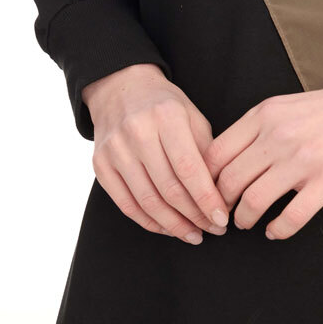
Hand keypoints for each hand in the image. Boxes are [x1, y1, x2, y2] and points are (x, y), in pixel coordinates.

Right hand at [83, 63, 229, 244]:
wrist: (121, 88)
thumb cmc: (165, 105)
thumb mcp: (192, 116)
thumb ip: (206, 151)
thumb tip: (221, 194)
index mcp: (166, 116)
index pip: (188, 167)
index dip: (206, 198)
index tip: (222, 220)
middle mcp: (138, 132)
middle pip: (169, 188)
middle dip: (194, 216)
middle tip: (213, 230)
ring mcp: (115, 149)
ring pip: (147, 201)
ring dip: (173, 226)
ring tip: (194, 235)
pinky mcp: (100, 164)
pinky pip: (126, 205)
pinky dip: (149, 222)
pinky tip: (168, 229)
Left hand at [204, 63, 322, 240]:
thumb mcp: (291, 105)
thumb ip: (261, 128)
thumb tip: (227, 161)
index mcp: (267, 113)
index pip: (216, 153)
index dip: (204, 180)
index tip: (207, 194)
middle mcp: (280, 134)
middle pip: (229, 181)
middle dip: (221, 206)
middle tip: (223, 216)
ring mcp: (305, 158)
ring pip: (253, 201)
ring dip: (244, 220)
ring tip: (248, 223)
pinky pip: (290, 218)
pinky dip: (277, 230)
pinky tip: (276, 230)